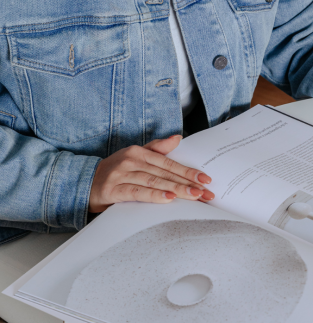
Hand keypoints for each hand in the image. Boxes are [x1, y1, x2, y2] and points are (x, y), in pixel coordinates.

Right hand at [88, 136, 213, 212]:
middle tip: (206, 191)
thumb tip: (177, 138)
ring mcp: (122, 175)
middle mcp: (131, 161)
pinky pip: (138, 192)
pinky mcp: (113, 190)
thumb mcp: (134, 156)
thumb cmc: (114, 171)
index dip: (188, 171)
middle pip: (165, 173)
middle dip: (188, 183)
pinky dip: (154, 195)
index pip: (169, 162)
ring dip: (176, 189)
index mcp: (139, 152)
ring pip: (155, 182)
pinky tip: (169, 199)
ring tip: (194, 195)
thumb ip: (157, 148)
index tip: (205, 179)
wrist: (83, 183)